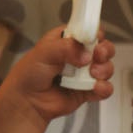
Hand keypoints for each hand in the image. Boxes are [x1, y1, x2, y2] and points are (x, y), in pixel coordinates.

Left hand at [0, 26, 114, 129]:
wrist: (26, 102)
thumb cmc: (28, 75)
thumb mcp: (43, 52)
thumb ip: (65, 48)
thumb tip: (85, 54)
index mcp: (67, 40)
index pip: (87, 30)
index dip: (94, 33)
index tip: (94, 38)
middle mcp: (77, 55)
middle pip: (102, 47)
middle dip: (105, 51)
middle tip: (98, 55)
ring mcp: (83, 73)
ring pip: (106, 67)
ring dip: (104, 69)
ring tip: (93, 74)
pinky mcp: (87, 90)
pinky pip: (104, 87)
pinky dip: (104, 87)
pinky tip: (95, 88)